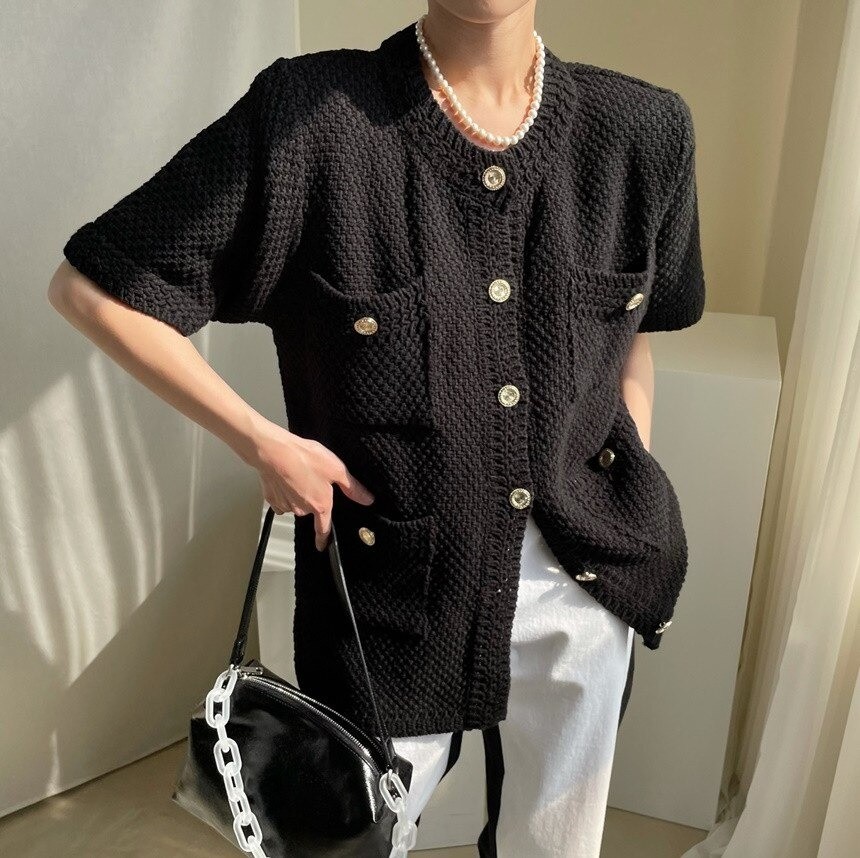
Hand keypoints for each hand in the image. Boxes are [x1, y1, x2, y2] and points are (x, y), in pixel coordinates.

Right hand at [248, 419, 374, 550]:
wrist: (275, 452)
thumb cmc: (305, 458)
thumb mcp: (337, 469)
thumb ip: (353, 488)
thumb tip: (367, 499)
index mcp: (320, 505)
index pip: (323, 529)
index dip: (323, 539)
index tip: (322, 546)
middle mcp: (302, 509)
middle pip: (310, 510)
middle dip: (312, 498)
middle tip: (312, 478)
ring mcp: (285, 505)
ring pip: (295, 503)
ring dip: (297, 492)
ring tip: (299, 473)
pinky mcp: (271, 498)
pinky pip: (280, 498)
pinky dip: (284, 490)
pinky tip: (286, 477)